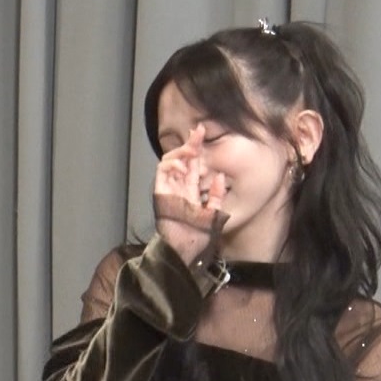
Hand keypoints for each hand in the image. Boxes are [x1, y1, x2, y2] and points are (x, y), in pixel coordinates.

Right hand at [154, 124, 228, 264]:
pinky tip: (182, 163)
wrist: (185, 249)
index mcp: (191, 191)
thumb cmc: (198, 237)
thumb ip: (217, 195)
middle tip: (199, 132)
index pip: (194, 165)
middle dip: (191, 144)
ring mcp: (169, 188)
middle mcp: (179, 187)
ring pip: (171, 161)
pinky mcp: (161, 191)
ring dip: (180, 151)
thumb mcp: (214, 214)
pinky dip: (170, 163)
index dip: (199, 150)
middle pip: (183, 160)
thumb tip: (220, 176)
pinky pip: (162, 172)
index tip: (206, 134)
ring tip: (192, 148)